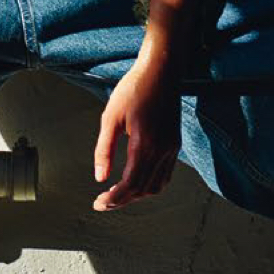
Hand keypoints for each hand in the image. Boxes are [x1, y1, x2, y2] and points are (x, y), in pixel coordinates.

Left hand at [92, 59, 179, 211]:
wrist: (161, 70)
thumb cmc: (134, 88)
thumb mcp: (110, 117)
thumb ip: (104, 149)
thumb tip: (100, 177)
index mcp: (145, 144)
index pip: (130, 184)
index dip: (114, 199)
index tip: (98, 203)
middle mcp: (162, 150)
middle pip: (143, 189)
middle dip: (122, 200)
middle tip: (103, 202)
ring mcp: (171, 147)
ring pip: (157, 185)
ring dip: (137, 194)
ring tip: (118, 194)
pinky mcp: (174, 143)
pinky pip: (165, 174)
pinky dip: (150, 184)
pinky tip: (137, 180)